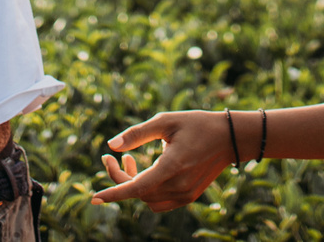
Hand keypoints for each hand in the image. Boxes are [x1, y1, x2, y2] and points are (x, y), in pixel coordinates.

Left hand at [94, 111, 232, 210]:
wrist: (229, 138)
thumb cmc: (197, 124)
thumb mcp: (166, 121)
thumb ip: (137, 134)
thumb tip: (112, 145)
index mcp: (172, 167)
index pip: (136, 188)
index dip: (114, 193)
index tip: (94, 197)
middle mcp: (178, 186)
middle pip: (138, 192)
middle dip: (120, 177)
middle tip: (111, 157)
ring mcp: (185, 195)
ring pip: (147, 199)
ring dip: (133, 185)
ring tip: (130, 160)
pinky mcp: (188, 197)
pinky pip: (159, 202)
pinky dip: (147, 191)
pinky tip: (146, 170)